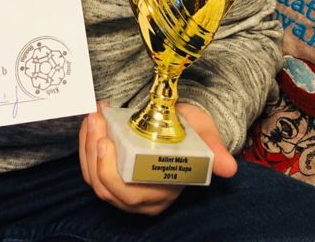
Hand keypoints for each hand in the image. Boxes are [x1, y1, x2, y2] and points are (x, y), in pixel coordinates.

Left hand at [78, 101, 236, 215]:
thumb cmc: (192, 131)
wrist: (182, 124)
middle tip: (95, 121)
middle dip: (93, 153)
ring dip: (86, 146)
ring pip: (94, 178)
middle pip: (106, 188)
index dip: (110, 171)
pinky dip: (86, 144)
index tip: (105, 140)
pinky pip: (90, 167)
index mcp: (162, 193)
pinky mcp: (111, 172)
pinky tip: (91, 120)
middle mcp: (140, 198)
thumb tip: (228, 168)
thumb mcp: (204, 135)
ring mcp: (123, 188)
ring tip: (92, 117)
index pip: (130, 195)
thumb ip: (213, 150)